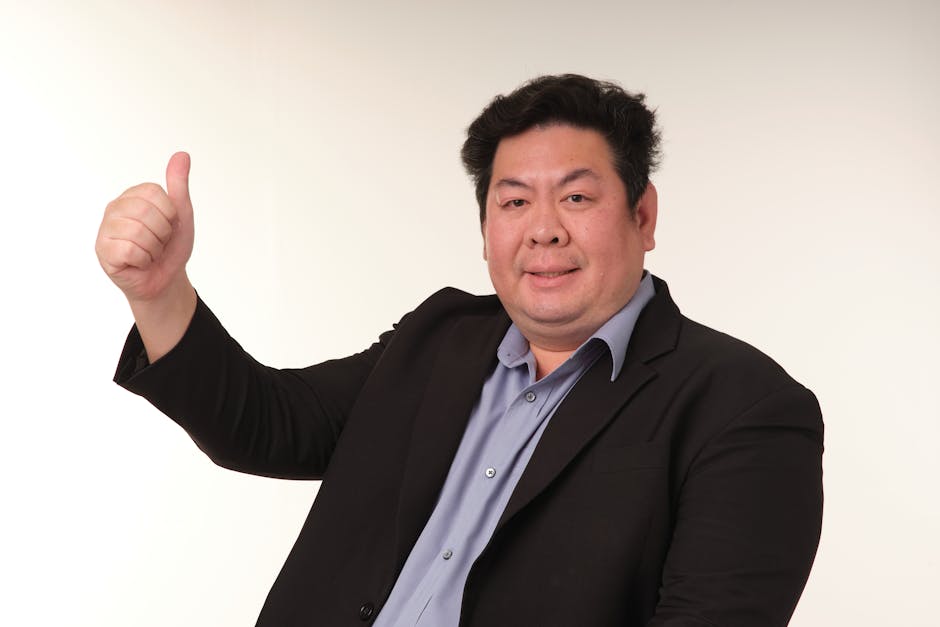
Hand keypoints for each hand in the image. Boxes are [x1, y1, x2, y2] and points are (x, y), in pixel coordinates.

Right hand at [96, 152, 194, 303]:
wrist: (166, 279)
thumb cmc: (170, 247)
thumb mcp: (181, 215)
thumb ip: (179, 186)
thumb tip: (182, 155)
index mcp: (133, 196)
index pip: (156, 194)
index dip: (170, 215)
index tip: (168, 226)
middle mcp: (115, 208)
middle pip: (147, 212)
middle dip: (162, 233)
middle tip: (158, 242)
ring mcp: (106, 229)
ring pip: (138, 232)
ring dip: (153, 248)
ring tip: (149, 252)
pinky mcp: (103, 250)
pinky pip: (129, 250)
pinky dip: (143, 260)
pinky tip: (138, 262)